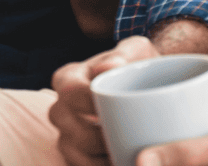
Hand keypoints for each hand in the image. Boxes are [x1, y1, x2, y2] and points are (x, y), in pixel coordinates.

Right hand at [50, 37, 161, 165]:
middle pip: (63, 122)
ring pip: (68, 149)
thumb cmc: (137, 66)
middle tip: (122, 140)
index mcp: (69, 76)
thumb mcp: (136, 52)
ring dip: (95, 158)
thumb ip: (125, 55)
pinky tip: (117, 162)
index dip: (91, 104)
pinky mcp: (76, 154)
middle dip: (94, 136)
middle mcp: (61, 104)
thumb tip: (111, 66)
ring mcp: (66, 131)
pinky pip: (77, 164)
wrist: (146, 86)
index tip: (118, 111)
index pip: (70, 90)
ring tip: (121, 156)